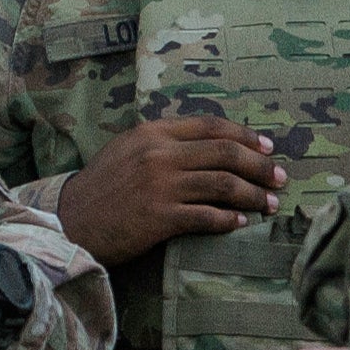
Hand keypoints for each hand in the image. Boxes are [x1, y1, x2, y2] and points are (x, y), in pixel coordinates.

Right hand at [57, 115, 286, 265]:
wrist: (69, 222)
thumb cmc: (101, 189)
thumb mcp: (127, 150)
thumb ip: (163, 142)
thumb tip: (207, 146)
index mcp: (152, 132)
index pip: (210, 125)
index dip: (245, 135)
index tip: (268, 148)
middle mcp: (158, 153)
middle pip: (225, 152)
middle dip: (260, 165)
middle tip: (280, 178)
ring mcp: (159, 185)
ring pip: (222, 184)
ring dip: (253, 194)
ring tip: (270, 203)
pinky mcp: (158, 217)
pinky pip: (206, 216)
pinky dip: (229, 219)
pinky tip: (241, 223)